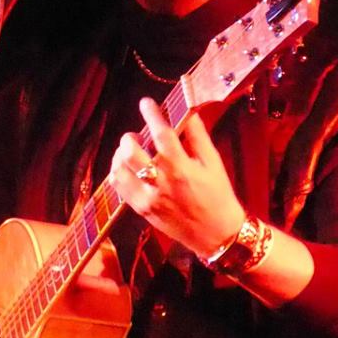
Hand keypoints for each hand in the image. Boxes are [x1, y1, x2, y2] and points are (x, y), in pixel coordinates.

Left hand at [109, 97, 244, 256]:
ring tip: (129, 150)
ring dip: (120, 155)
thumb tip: (189, 112)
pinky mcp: (142, 210)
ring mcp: (149, 198)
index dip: (152, 114)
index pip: (162, 134)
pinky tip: (127, 168)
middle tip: (137, 134)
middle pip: (132, 152)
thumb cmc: (219, 196)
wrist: (216, 234)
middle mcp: (162, 182)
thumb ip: (198, 137)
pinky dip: (118, 173)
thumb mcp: (213, 163)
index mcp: (182, 168)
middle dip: (130, 137)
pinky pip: (119, 188)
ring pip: (120, 170)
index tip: (146, 102)